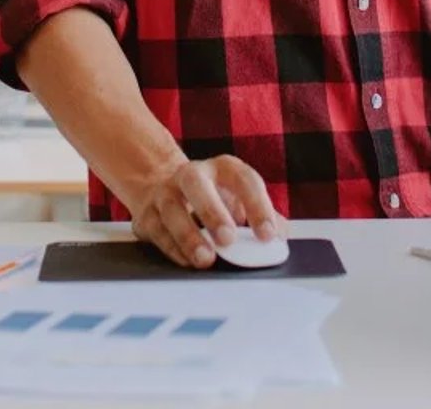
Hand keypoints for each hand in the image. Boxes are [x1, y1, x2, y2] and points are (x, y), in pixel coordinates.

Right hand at [130, 155, 286, 269]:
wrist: (161, 184)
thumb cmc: (212, 196)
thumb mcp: (239, 198)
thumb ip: (262, 215)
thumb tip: (283, 238)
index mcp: (223, 168)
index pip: (244, 180)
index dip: (257, 206)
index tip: (268, 235)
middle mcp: (192, 175)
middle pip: (197, 185)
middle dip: (212, 211)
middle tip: (228, 239)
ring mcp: (165, 192)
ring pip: (172, 209)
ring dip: (188, 235)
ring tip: (206, 258)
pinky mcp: (147, 214)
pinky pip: (157, 230)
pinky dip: (172, 248)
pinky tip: (186, 261)